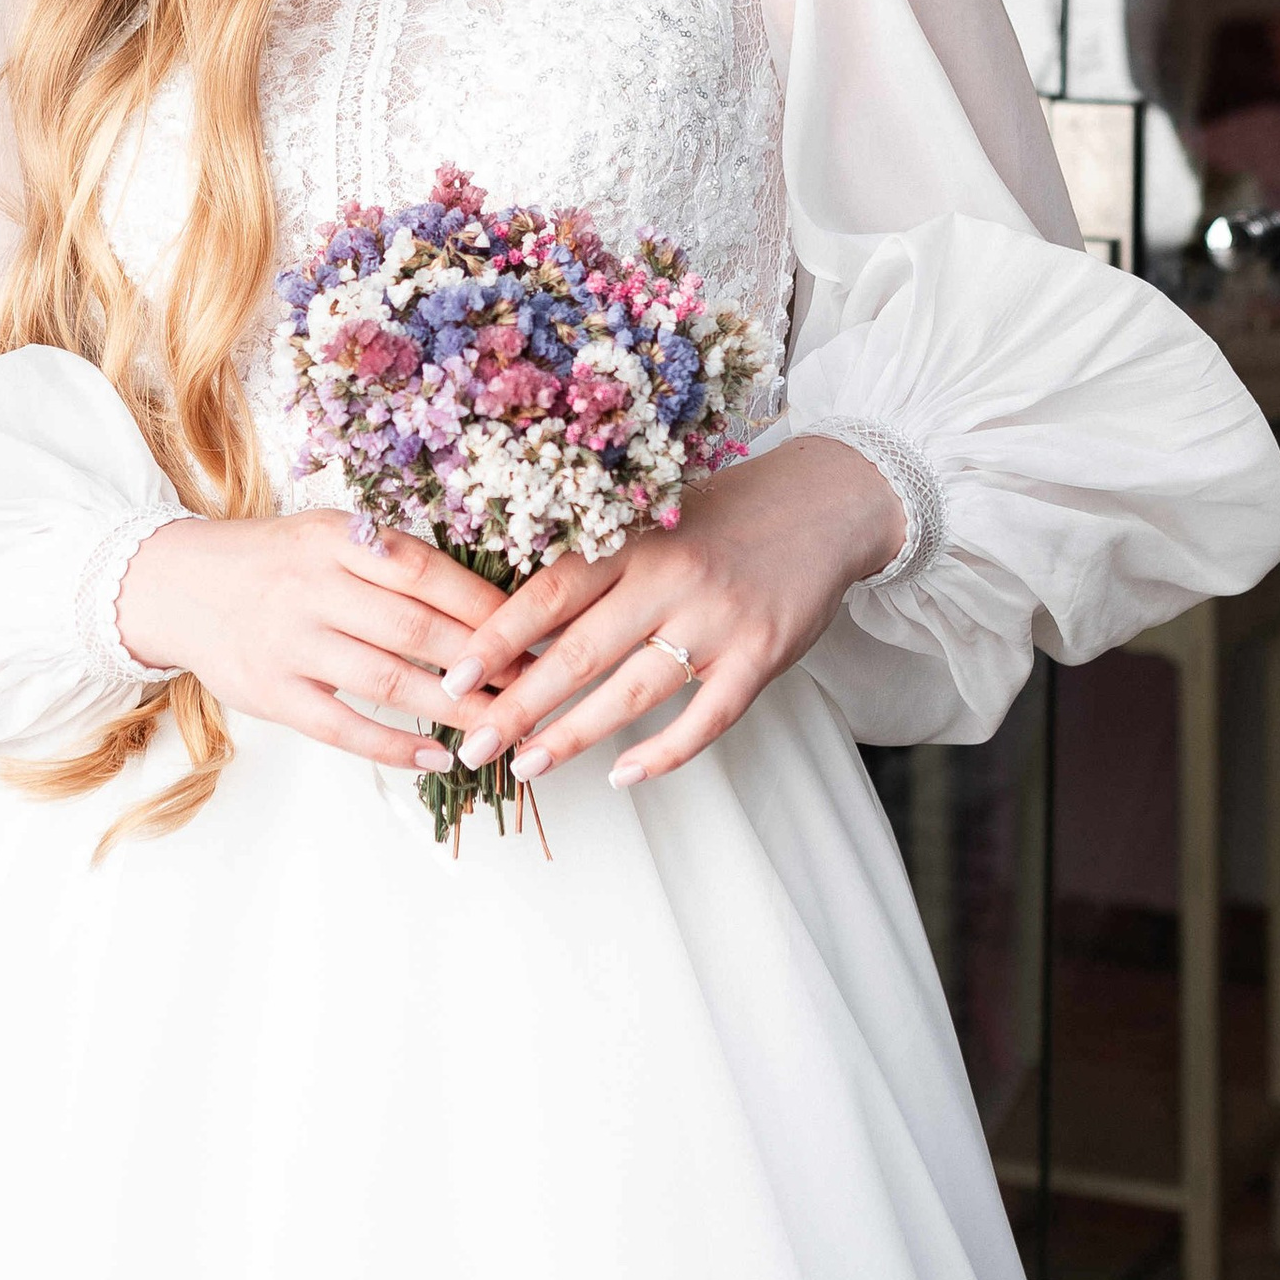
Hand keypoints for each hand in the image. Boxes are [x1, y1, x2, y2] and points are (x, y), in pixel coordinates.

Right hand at [115, 511, 504, 768]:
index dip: (487, 604)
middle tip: (539, 683)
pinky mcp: (271, 693)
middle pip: (416, 628)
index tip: (537, 627)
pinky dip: (393, 747)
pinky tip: (436, 757)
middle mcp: (313, 587)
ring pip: (388, 680)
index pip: (427, 571)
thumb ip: (390, 559)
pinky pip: (342, 726)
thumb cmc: (272, 562)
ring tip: (503, 726)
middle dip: (486, 660)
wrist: (174, 584)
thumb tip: (485, 598)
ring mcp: (290, 643)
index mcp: (335, 539)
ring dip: (454, 707)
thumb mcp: (326, 535)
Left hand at [435, 438, 905, 792]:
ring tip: (527, 767)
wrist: (826, 503)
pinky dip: (663, 754)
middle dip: (519, 705)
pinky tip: (621, 775)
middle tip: (473, 744)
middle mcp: (672, 578)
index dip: (497, 638)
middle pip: (580, 652)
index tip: (453, 678)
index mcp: (635, 538)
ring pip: (634, 692)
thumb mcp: (654, 517)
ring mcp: (719, 621)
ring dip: (575, 736)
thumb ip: (598, 562)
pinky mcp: (761, 657)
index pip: (550, 592)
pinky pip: (706, 719)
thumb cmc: (723, 514)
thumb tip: (512, 621)